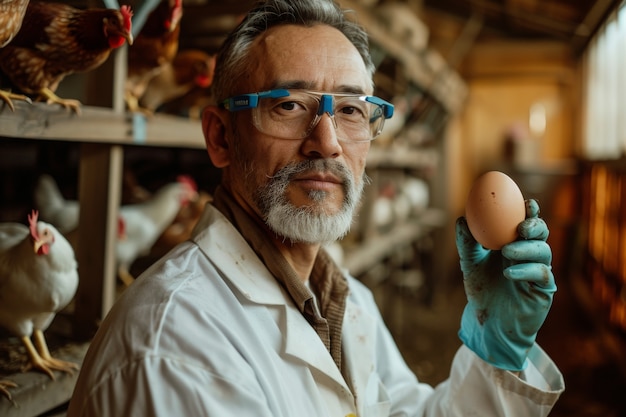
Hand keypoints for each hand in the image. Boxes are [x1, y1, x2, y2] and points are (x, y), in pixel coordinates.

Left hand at [456, 199, 555, 370]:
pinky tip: (509, 272)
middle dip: (535, 225)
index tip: (525, 202)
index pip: (525, 223)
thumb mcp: (470, 265)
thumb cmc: (482, 291)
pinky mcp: (544, 290)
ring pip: (543, 252)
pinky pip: (541, 275)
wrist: (488, 323)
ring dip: (526, 248)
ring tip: (506, 251)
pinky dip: (525, 270)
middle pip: (540, 234)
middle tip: (521, 226)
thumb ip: (467, 243)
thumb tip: (461, 219)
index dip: (529, 211)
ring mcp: (539, 272)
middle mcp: (530, 255)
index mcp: (514, 244)